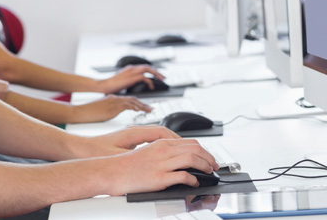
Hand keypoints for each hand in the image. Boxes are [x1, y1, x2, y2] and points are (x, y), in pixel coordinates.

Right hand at [70, 95, 151, 122]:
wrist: (81, 111)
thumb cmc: (89, 113)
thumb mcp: (103, 111)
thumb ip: (111, 110)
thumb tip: (116, 114)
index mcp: (113, 99)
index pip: (129, 100)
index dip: (138, 103)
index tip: (145, 107)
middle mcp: (115, 98)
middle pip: (133, 99)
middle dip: (143, 104)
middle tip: (151, 109)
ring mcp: (114, 101)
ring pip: (132, 101)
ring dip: (142, 106)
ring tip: (149, 110)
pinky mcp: (112, 106)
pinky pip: (126, 105)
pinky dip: (134, 107)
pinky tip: (139, 110)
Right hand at [97, 65, 165, 93]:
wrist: (105, 85)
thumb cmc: (111, 85)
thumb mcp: (122, 81)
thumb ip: (129, 80)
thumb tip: (133, 83)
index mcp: (129, 68)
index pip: (143, 67)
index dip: (151, 70)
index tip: (156, 75)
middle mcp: (132, 68)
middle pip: (148, 66)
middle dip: (156, 71)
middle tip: (162, 77)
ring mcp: (132, 72)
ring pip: (148, 69)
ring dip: (156, 74)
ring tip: (161, 80)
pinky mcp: (132, 78)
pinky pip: (145, 77)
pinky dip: (150, 82)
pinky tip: (151, 87)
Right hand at [101, 138, 218, 194]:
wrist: (112, 171)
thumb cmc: (128, 164)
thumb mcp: (149, 150)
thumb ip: (165, 151)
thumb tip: (181, 156)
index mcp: (162, 143)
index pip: (191, 142)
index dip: (205, 150)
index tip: (210, 158)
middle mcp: (163, 151)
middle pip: (195, 148)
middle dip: (209, 157)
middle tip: (214, 166)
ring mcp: (162, 164)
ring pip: (192, 159)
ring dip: (205, 166)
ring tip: (208, 172)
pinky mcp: (159, 178)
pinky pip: (183, 176)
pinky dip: (193, 179)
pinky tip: (194, 183)